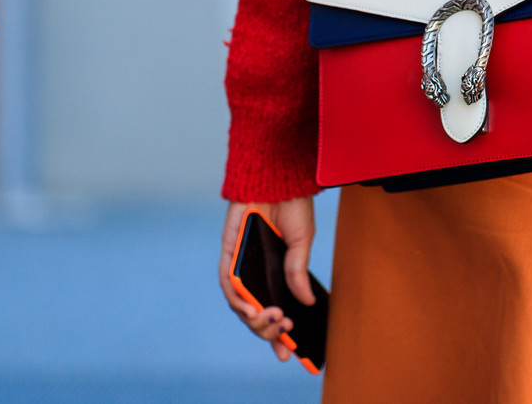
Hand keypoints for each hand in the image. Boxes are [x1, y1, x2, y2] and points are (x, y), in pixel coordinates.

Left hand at [219, 198, 317, 362]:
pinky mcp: (229, 252)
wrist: (279, 178)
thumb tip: (304, 302)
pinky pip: (228, 282)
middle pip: (254, 311)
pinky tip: (250, 308)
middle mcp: (255, 272)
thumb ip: (297, 273)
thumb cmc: (292, 207)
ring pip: (239, 302)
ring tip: (271, 321)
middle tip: (284, 333)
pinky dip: (237, 298)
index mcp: (274, 273)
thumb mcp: (301, 244)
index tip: (287, 354)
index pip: (273, 310)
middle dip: (267, 329)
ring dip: (254, 317)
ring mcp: (241, 264)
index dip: (277, 334)